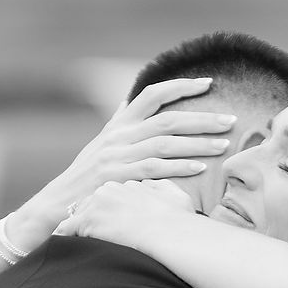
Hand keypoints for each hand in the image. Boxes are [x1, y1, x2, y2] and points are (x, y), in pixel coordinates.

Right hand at [6, 78, 233, 252]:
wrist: (57, 204)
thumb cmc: (83, 177)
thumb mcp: (98, 144)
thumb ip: (116, 122)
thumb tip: (125, 101)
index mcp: (118, 124)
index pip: (151, 95)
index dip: (180, 86)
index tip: (208, 83)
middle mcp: (119, 136)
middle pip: (167, 119)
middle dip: (202, 118)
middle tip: (231, 120)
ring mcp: (118, 156)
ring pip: (165, 143)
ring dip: (198, 143)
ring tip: (224, 144)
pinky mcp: (118, 178)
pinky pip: (155, 169)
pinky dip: (180, 167)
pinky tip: (201, 168)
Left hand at [55, 179, 196, 250]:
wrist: (171, 234)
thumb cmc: (179, 220)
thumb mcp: (176, 196)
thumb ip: (163, 187)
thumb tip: (154, 185)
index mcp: (128, 180)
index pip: (108, 192)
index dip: (104, 205)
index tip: (101, 215)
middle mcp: (110, 188)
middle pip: (90, 200)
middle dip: (87, 212)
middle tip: (80, 225)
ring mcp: (97, 203)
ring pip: (78, 213)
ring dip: (74, 224)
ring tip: (65, 235)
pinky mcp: (89, 221)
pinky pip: (67, 228)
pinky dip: (62, 235)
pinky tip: (58, 242)